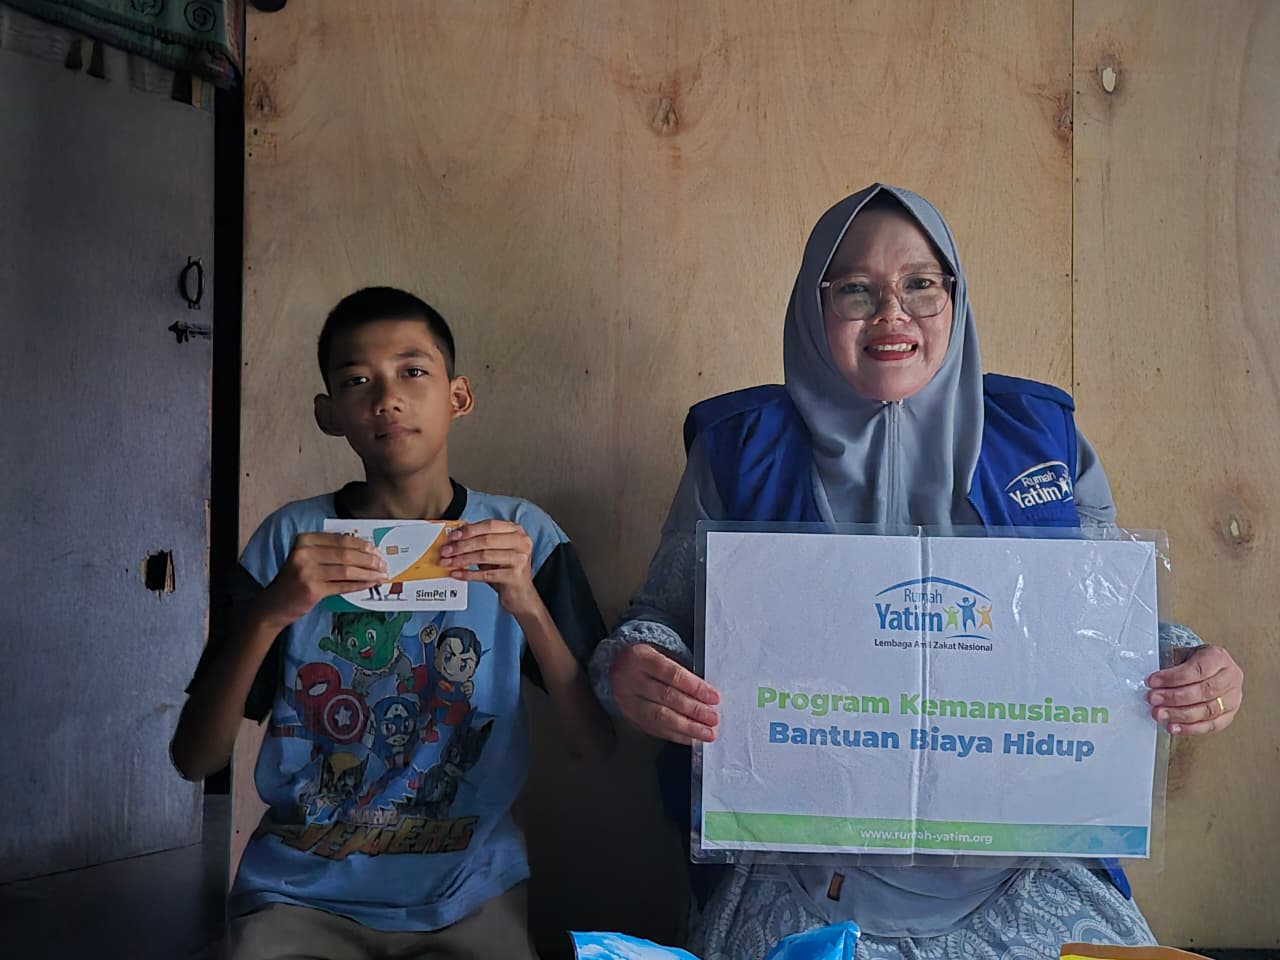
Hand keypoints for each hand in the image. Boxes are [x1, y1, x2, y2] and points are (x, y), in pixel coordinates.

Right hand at [260, 532, 386, 626]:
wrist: (274, 604)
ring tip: (381, 575)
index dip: (363, 545)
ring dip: (368, 573)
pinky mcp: (312, 590)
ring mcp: (307, 572)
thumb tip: (365, 550)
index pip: (341, 539)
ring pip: (347, 570)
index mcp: (305, 539)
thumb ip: (329, 551)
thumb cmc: (295, 578)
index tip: (377, 551)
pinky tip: (370, 584)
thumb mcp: (307, 557)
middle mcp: (304, 553)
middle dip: (369, 559)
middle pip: (346, 554)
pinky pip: (342, 586)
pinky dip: (359, 585)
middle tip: (383, 564)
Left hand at [440, 520, 537, 614]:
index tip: (452, 536)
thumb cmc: (505, 570)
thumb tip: (456, 537)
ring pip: (485, 556)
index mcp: (516, 531)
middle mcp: (521, 542)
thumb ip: (481, 541)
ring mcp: (520, 558)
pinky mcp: (515, 576)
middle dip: (462, 545)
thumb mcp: (496, 551)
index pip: (489, 525)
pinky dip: (469, 574)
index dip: (469, 530)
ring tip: (448, 563)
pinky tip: (458, 574)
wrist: (521, 594)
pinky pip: (486, 574)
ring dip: (462, 560)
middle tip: (446, 551)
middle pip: (486, 540)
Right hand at [610, 643, 719, 745]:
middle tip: (713, 718)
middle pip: (666, 697)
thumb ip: (682, 672)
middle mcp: (630, 679)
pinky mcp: (629, 717)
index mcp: (640, 658)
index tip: (714, 697)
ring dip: (687, 727)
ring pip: (660, 717)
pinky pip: (655, 729)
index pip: (672, 674)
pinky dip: (676, 735)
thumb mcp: (661, 655)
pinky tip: (691, 738)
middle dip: (694, 710)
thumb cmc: (647, 661)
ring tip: (706, 733)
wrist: (618, 667)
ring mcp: (627, 701)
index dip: (695, 687)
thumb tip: (708, 695)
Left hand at [1146, 644, 1243, 734]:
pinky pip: (1211, 725)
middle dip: (1174, 697)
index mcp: (1219, 658)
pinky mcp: (1229, 715)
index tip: (1153, 682)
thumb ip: (1171, 666)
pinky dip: (1190, 728)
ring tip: (1160, 714)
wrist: (1208, 668)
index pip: (1198, 669)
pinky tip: (1174, 727)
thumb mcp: (1183, 654)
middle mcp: (1230, 678)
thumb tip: (1152, 683)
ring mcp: (1233, 698)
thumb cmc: (1193, 661)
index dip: (1174, 677)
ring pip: (1208, 710)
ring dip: (1180, 715)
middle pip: (1204, 691)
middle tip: (1153, 699)